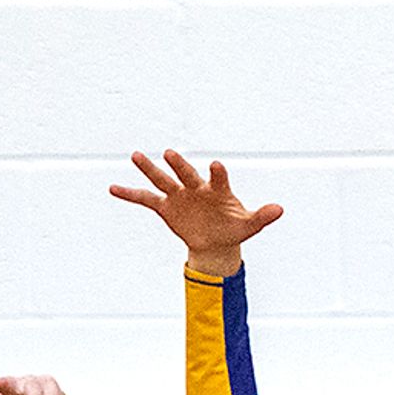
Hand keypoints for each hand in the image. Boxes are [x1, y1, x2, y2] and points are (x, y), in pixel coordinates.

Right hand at [109, 150, 284, 276]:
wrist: (216, 241)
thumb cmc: (233, 227)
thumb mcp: (249, 225)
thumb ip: (262, 216)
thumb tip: (281, 210)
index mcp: (218, 190)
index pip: (218, 178)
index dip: (218, 173)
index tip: (217, 165)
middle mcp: (196, 187)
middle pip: (186, 174)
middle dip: (179, 165)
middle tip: (171, 153)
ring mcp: (179, 195)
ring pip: (162, 179)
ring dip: (150, 168)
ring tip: (136, 155)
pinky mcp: (166, 207)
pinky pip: (145, 199)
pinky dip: (129, 194)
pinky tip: (112, 188)